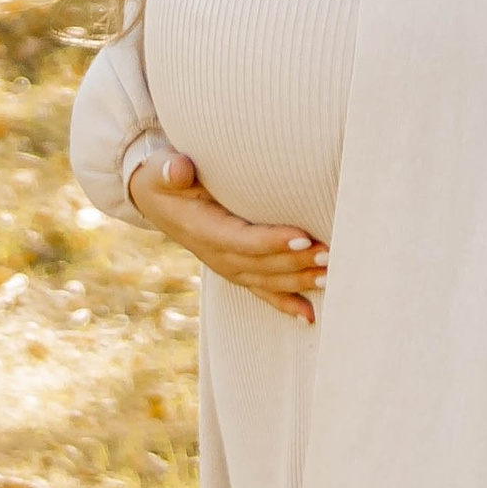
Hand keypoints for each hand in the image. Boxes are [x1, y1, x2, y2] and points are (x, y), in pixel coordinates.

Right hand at [127, 148, 327, 323]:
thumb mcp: (161, 170)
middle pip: (261, 265)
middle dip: (296, 263)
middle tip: (329, 254)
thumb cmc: (165, 179)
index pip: (242, 240)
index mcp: (202, 231)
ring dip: (299, 281)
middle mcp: (217, 256)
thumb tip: (179, 169)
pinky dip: (286, 305)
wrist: (155, 200)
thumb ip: (170, 171)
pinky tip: (310, 318)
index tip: (303, 237)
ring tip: (330, 275)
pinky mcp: (237, 270)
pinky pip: (263, 292)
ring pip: (267, 281)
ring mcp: (228, 267)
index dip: (272, 242)